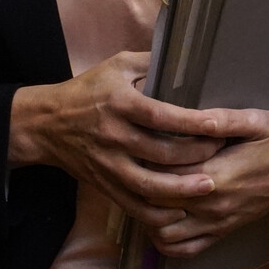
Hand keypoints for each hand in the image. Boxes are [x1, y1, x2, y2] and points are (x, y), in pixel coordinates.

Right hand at [9, 52, 228, 230]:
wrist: (46, 124)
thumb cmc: (87, 90)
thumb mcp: (116, 65)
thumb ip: (150, 60)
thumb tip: (187, 54)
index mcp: (119, 104)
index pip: (160, 116)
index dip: (191, 122)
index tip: (218, 124)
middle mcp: (114, 136)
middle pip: (161, 153)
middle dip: (197, 154)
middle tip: (222, 150)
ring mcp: (108, 164)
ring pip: (149, 186)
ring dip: (182, 189)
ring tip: (210, 185)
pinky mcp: (105, 185)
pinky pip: (133, 205)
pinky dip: (157, 214)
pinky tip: (181, 212)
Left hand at [144, 107, 268, 257]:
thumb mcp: (258, 120)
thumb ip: (224, 120)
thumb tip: (196, 118)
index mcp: (218, 175)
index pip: (164, 175)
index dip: (145, 160)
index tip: (140, 143)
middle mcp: (212, 206)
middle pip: (157, 204)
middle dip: (141, 185)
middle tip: (135, 162)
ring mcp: (216, 224)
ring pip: (163, 232)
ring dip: (148, 214)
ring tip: (145, 188)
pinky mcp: (221, 233)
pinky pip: (183, 248)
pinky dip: (164, 239)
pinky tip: (160, 218)